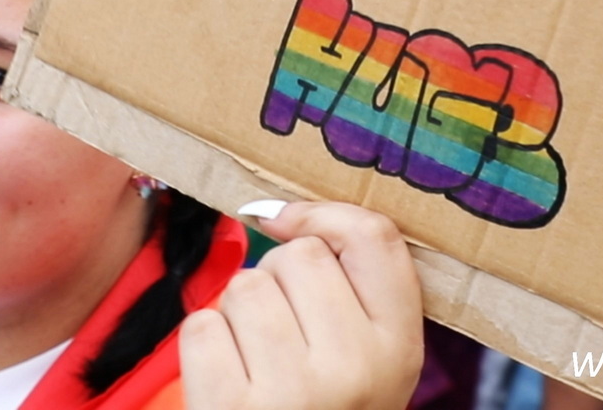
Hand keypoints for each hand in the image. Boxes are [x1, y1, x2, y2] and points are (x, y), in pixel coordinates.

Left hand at [183, 201, 422, 409]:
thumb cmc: (327, 406)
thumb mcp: (370, 353)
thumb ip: (354, 281)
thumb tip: (273, 211)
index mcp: (399, 350)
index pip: (375, 238)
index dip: (327, 216)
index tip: (294, 224)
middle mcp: (354, 370)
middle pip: (301, 255)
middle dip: (280, 278)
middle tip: (288, 333)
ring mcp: (291, 391)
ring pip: (247, 284)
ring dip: (241, 313)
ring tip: (259, 360)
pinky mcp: (230, 406)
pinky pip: (203, 324)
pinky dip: (207, 346)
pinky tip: (231, 379)